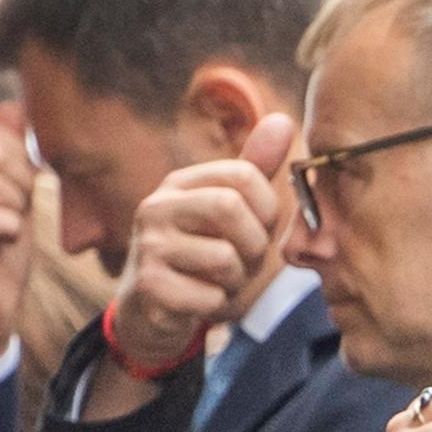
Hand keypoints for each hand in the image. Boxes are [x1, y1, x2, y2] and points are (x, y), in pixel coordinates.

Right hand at [0, 101, 34, 386]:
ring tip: (7, 231)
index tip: (22, 192)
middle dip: (22, 183)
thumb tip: (10, 105)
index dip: (20, 158)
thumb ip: (15, 153)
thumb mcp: (19, 195)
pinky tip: (3, 244)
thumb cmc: (3, 253)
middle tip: (17, 215)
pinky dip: (11, 229)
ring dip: (16, 209)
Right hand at [101, 113, 295, 376]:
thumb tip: (282, 120)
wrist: (150, 312)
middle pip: (230, 208)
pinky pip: (210, 296)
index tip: (260, 228)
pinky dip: (218, 306)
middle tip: (246, 261)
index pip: (244, 175)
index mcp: (179, 184)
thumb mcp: (226, 210)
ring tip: (220, 282)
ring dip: (237, 281)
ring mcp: (148, 246)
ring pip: (224, 259)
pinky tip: (201, 302)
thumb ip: (254, 169)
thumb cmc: (199, 255)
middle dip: (254, 243)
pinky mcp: (148, 286)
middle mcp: (156, 207)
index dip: (268, 208)